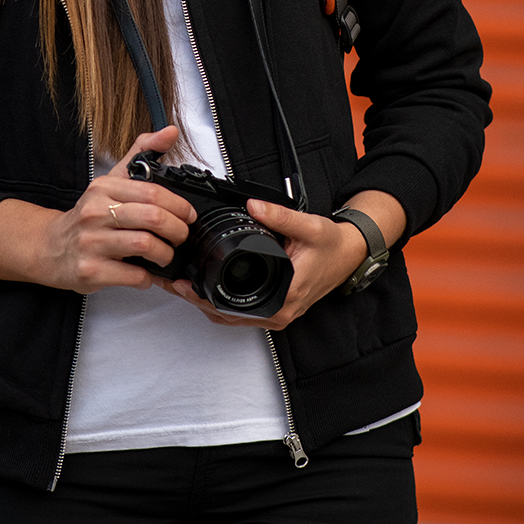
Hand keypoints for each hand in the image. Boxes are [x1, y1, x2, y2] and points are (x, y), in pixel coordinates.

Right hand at [0, 126, 195, 292]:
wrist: (51, 247)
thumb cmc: (89, 215)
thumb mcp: (112, 180)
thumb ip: (141, 154)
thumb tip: (170, 132)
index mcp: (104, 188)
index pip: (152, 192)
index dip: (179, 206)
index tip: (188, 215)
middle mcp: (95, 212)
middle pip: (152, 218)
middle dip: (177, 230)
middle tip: (181, 237)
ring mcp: (91, 243)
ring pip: (145, 245)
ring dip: (165, 254)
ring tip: (165, 255)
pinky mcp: (90, 271)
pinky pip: (133, 275)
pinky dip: (148, 277)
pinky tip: (146, 273)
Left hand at [153, 190, 405, 331]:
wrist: (350, 254)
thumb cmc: (331, 245)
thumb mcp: (309, 227)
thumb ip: (280, 216)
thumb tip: (253, 205)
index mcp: (284, 297)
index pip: (235, 308)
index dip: (205, 298)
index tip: (184, 284)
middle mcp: (279, 312)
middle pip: (227, 315)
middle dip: (198, 301)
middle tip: (173, 283)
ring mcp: (277, 313)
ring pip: (233, 317)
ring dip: (206, 303)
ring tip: (180, 285)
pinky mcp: (275, 307)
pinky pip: (242, 313)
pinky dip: (221, 303)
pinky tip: (204, 288)